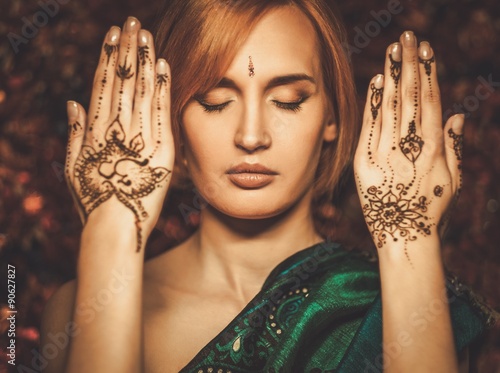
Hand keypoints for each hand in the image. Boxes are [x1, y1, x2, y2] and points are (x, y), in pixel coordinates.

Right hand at [64, 17, 173, 251]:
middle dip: (128, 49)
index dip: (108, 57)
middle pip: (123, 80)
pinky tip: (164, 65)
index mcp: (94, 130)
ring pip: (142, 90)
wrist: (114, 227)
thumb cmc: (92, 200)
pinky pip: (162, 113)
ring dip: (145, 60)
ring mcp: (140, 138)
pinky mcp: (162, 149)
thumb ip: (74, 132)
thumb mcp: (74, 166)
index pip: (103, 84)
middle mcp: (116, 128)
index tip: (112, 35)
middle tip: (132, 22)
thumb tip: (73, 103)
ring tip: (147, 35)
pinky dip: (163, 88)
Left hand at [354, 31, 462, 262]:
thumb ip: (455, 147)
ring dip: (391, 76)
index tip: (428, 50)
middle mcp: (411, 148)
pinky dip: (371, 104)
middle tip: (408, 37)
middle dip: (409, 64)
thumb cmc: (432, 209)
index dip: (429, 74)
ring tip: (392, 50)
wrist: (404, 238)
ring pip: (389, 108)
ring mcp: (385, 155)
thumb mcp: (452, 180)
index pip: (431, 102)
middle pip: (410, 98)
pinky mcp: (364, 163)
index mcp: (435, 149)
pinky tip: (374, 82)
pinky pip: (368, 129)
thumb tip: (457, 116)